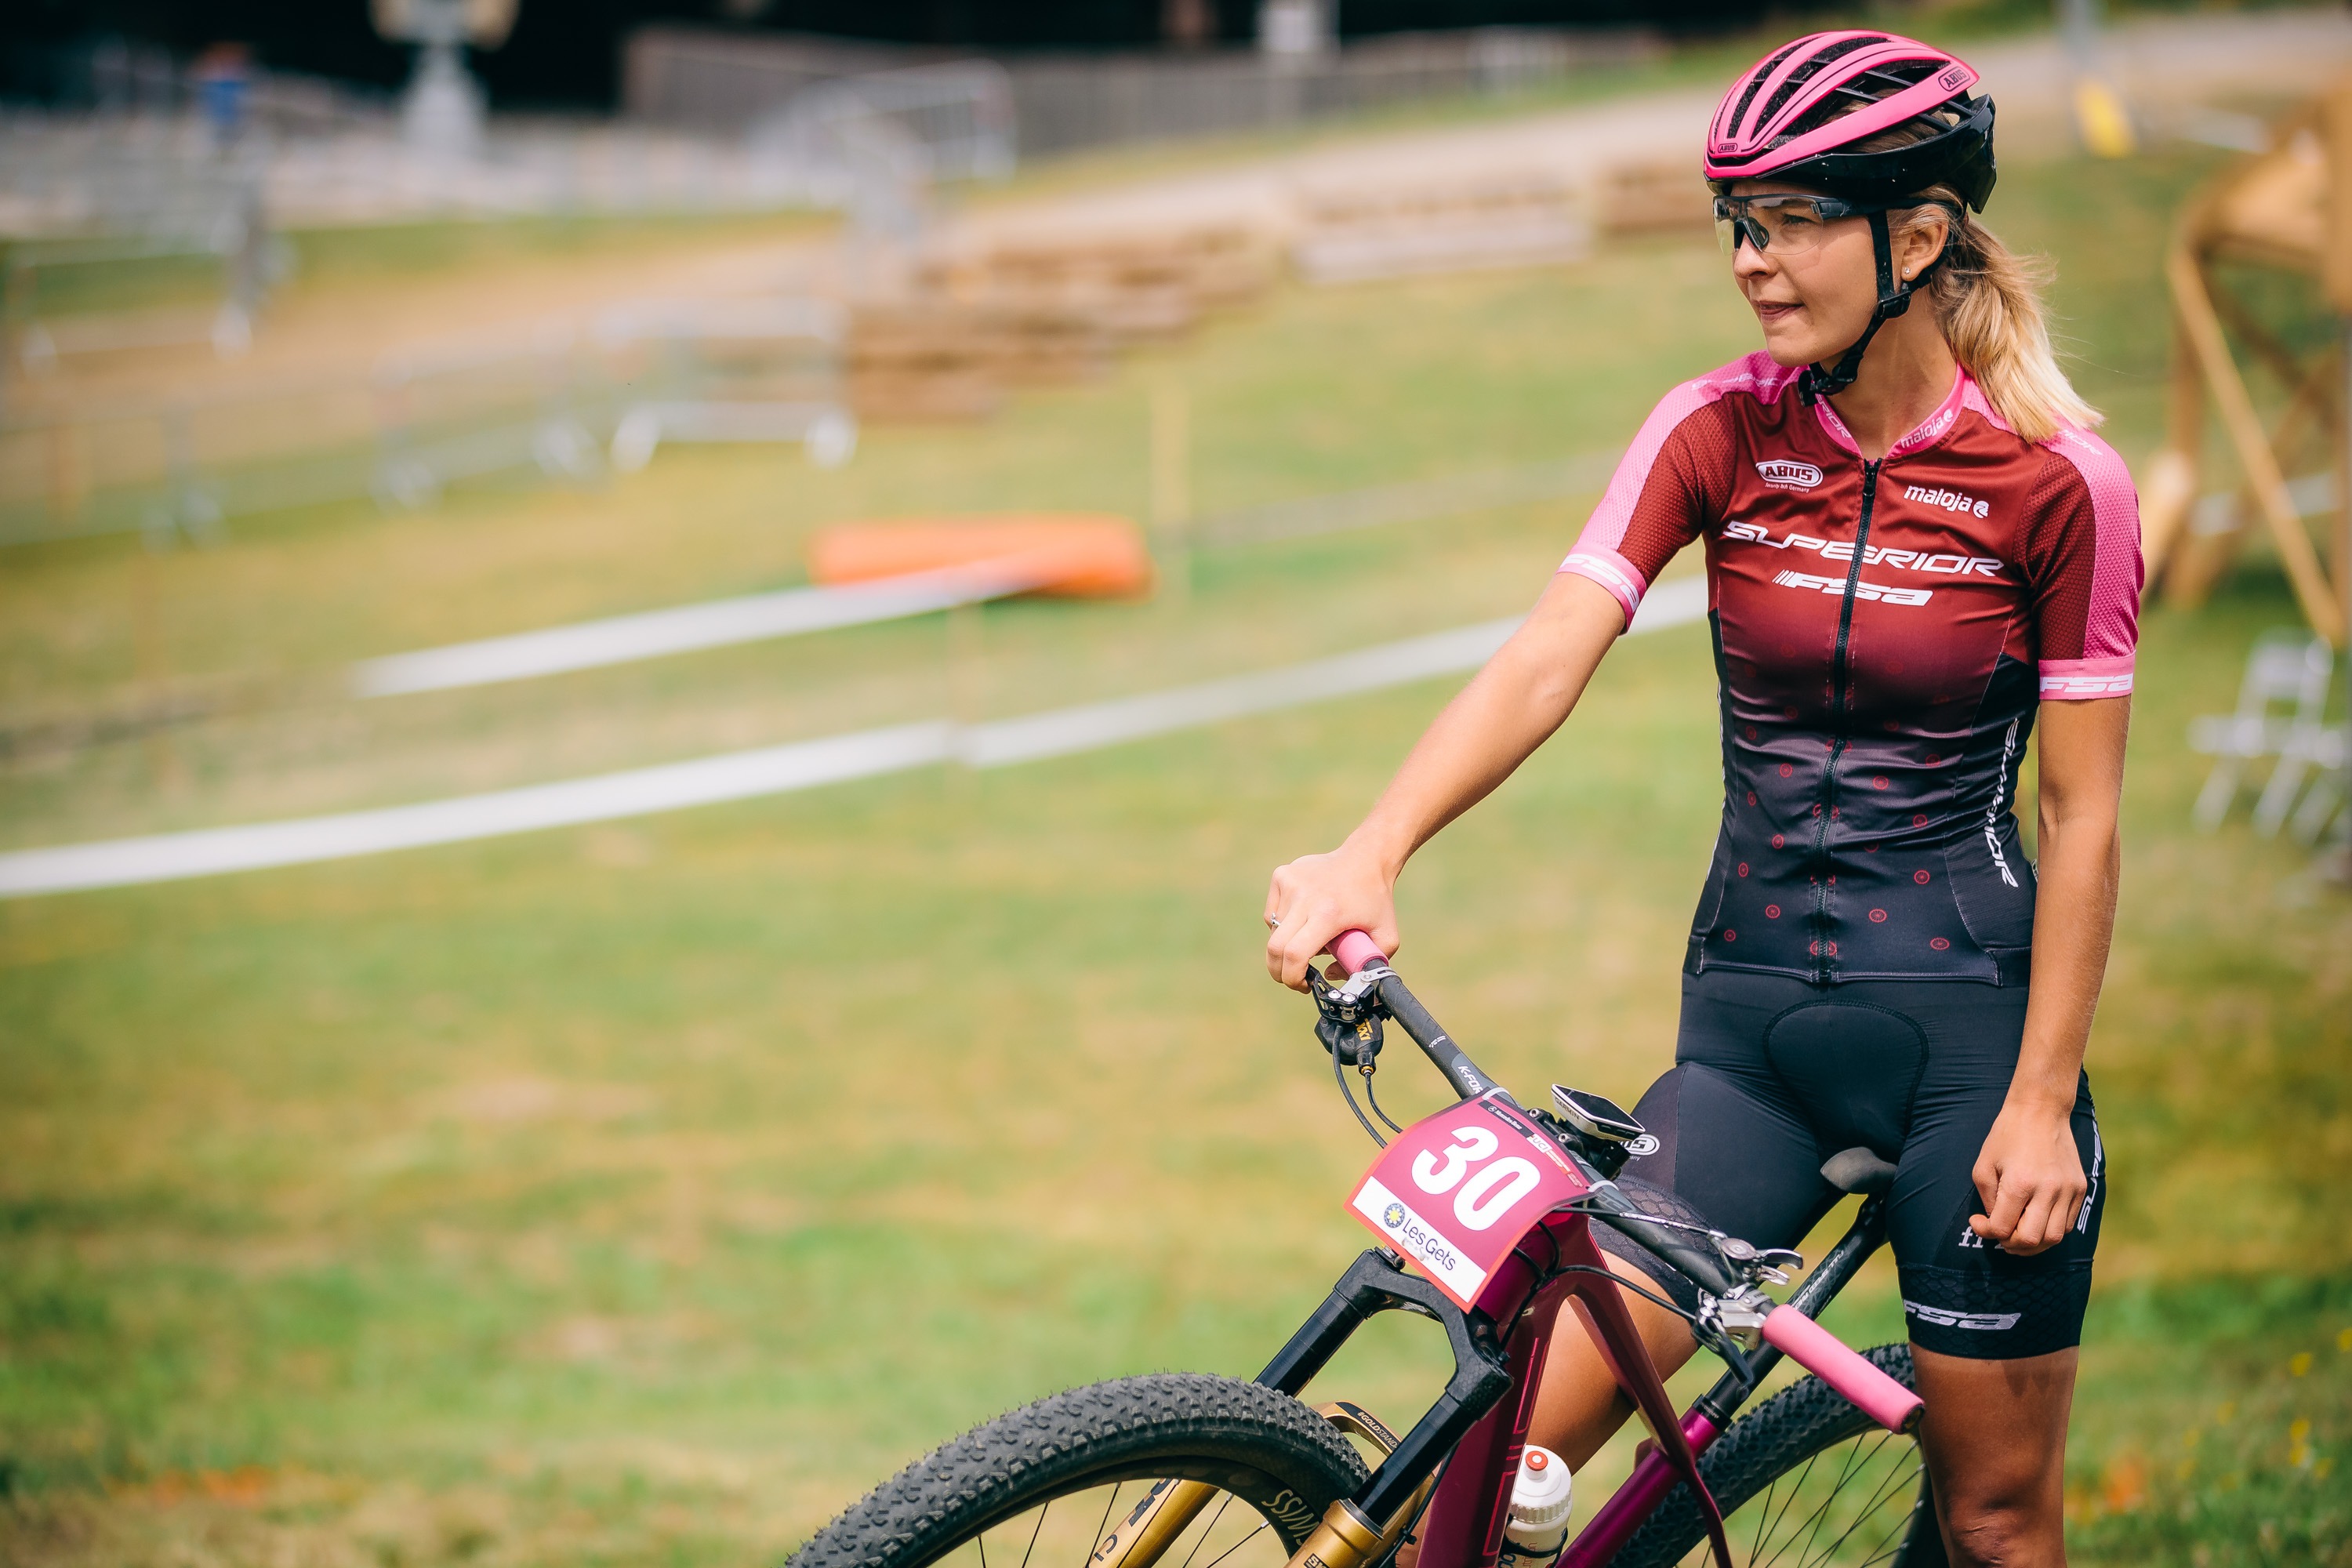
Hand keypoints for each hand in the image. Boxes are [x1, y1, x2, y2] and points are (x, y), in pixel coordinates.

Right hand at [1264, 843, 1397, 991]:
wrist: (1366, 858)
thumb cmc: (1376, 900)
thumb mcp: (1386, 937)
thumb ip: (1365, 965)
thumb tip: (1328, 975)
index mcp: (1329, 914)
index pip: (1295, 954)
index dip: (1292, 977)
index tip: (1303, 985)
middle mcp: (1305, 897)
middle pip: (1275, 947)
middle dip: (1279, 971)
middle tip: (1294, 977)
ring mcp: (1290, 883)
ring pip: (1274, 931)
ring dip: (1288, 944)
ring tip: (1312, 935)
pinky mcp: (1281, 875)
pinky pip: (1272, 914)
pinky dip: (1283, 924)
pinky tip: (1304, 917)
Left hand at [1969, 1100, 2085, 1255]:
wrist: (2041, 1111)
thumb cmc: (2006, 1136)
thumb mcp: (1983, 1165)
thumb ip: (1988, 1200)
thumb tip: (1996, 1226)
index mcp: (2019, 1183)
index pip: (2004, 1228)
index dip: (1986, 1231)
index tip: (1978, 1222)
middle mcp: (2048, 1190)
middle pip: (2032, 1240)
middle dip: (2011, 1244)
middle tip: (2000, 1236)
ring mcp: (2068, 1190)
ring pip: (2054, 1237)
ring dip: (2033, 1243)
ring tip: (2017, 1235)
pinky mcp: (2080, 1189)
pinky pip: (2067, 1224)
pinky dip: (2050, 1231)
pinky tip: (2036, 1222)